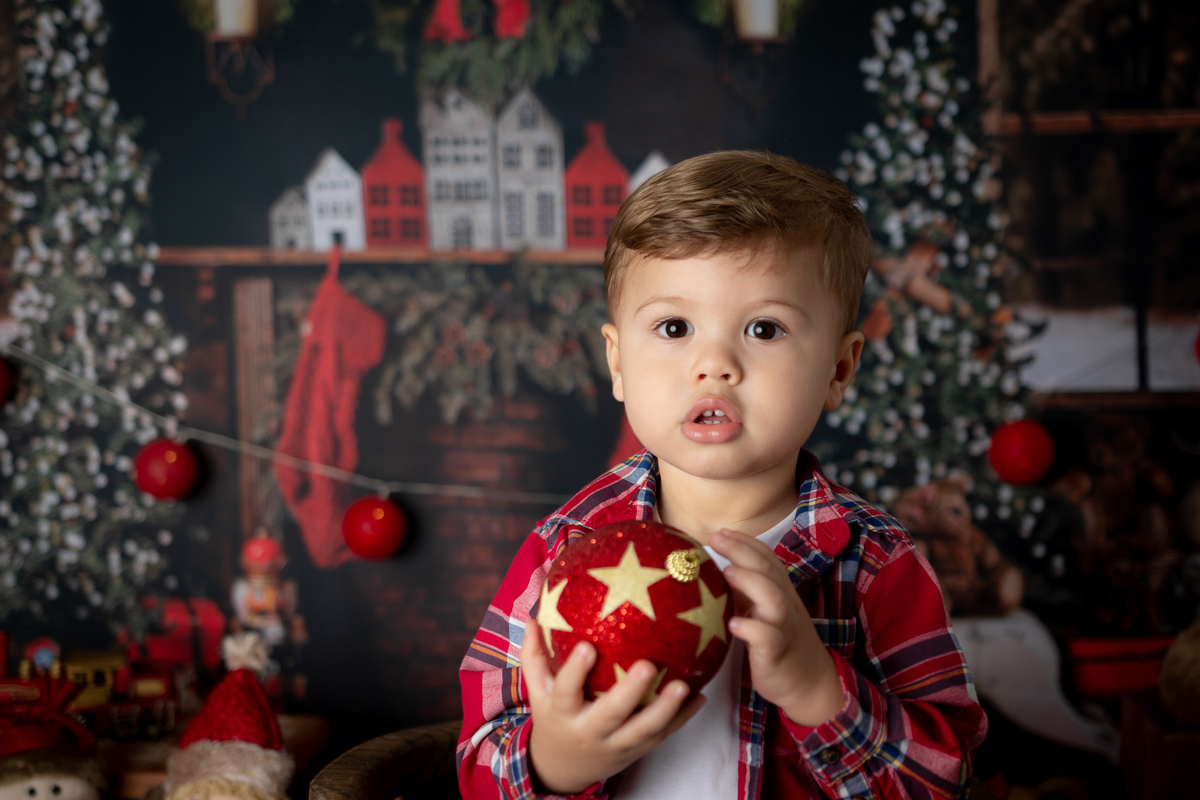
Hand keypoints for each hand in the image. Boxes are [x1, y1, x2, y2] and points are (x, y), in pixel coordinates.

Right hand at [521, 618, 706, 793]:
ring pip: (643, 730)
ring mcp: (615, 744)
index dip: (575, 671)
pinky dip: (682, 718)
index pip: (566, 691)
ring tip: (683, 686)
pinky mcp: (636, 751)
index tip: (587, 646)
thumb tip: (533, 616)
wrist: (564, 767)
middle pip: (610, 714)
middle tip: (647, 665)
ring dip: (666, 709)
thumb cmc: (554, 717)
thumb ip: (535, 655)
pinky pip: (662, 735)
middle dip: (630, 692)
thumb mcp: (539, 691)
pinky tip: (700, 696)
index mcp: (562, 712)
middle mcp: (590, 730)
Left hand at [709, 528, 845, 726]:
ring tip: (727, 572)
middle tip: (716, 539)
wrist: (809, 682)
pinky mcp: (778, 652)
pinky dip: (751, 628)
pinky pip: (768, 637)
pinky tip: (733, 624)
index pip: (766, 557)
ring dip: (750, 582)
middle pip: (767, 569)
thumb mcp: (762, 610)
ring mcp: (782, 626)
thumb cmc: (777, 642)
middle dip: (742, 550)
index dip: (745, 542)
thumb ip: (744, 590)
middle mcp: (784, 604)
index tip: (721, 532)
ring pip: (773, 597)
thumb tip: (707, 570)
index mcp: (779, 590)